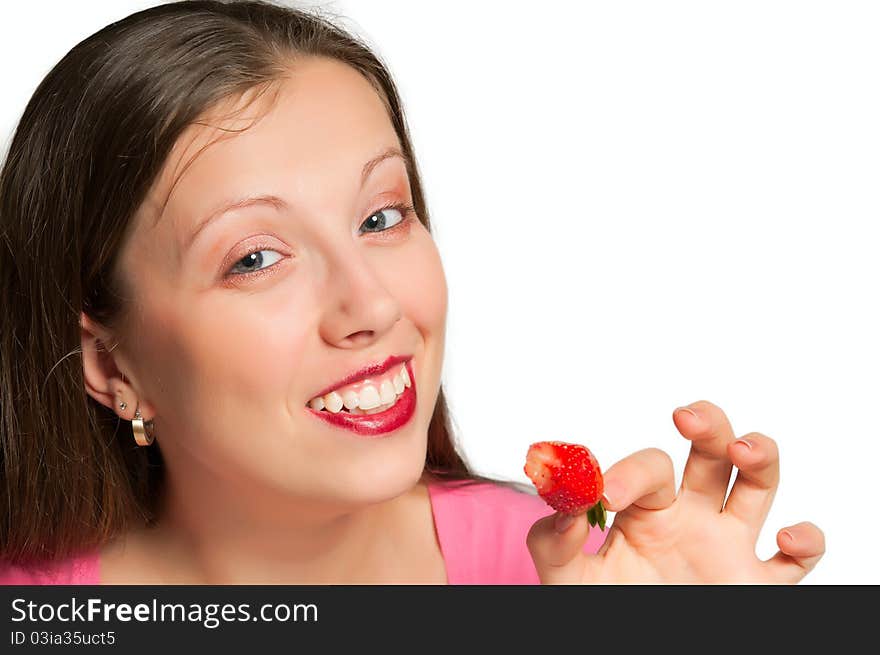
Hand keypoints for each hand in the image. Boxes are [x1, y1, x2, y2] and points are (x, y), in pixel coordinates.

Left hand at [526, 400, 824, 583]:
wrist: (631, 651)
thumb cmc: (606, 611)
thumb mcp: (569, 577)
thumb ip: (557, 540)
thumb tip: (565, 504)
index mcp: (646, 510)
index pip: (650, 468)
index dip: (630, 471)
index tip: (607, 494)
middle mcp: (690, 518)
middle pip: (711, 451)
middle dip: (707, 424)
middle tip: (684, 418)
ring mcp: (727, 547)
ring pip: (759, 482)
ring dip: (761, 454)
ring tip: (744, 450)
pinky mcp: (758, 585)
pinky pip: (799, 558)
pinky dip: (807, 540)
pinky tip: (785, 539)